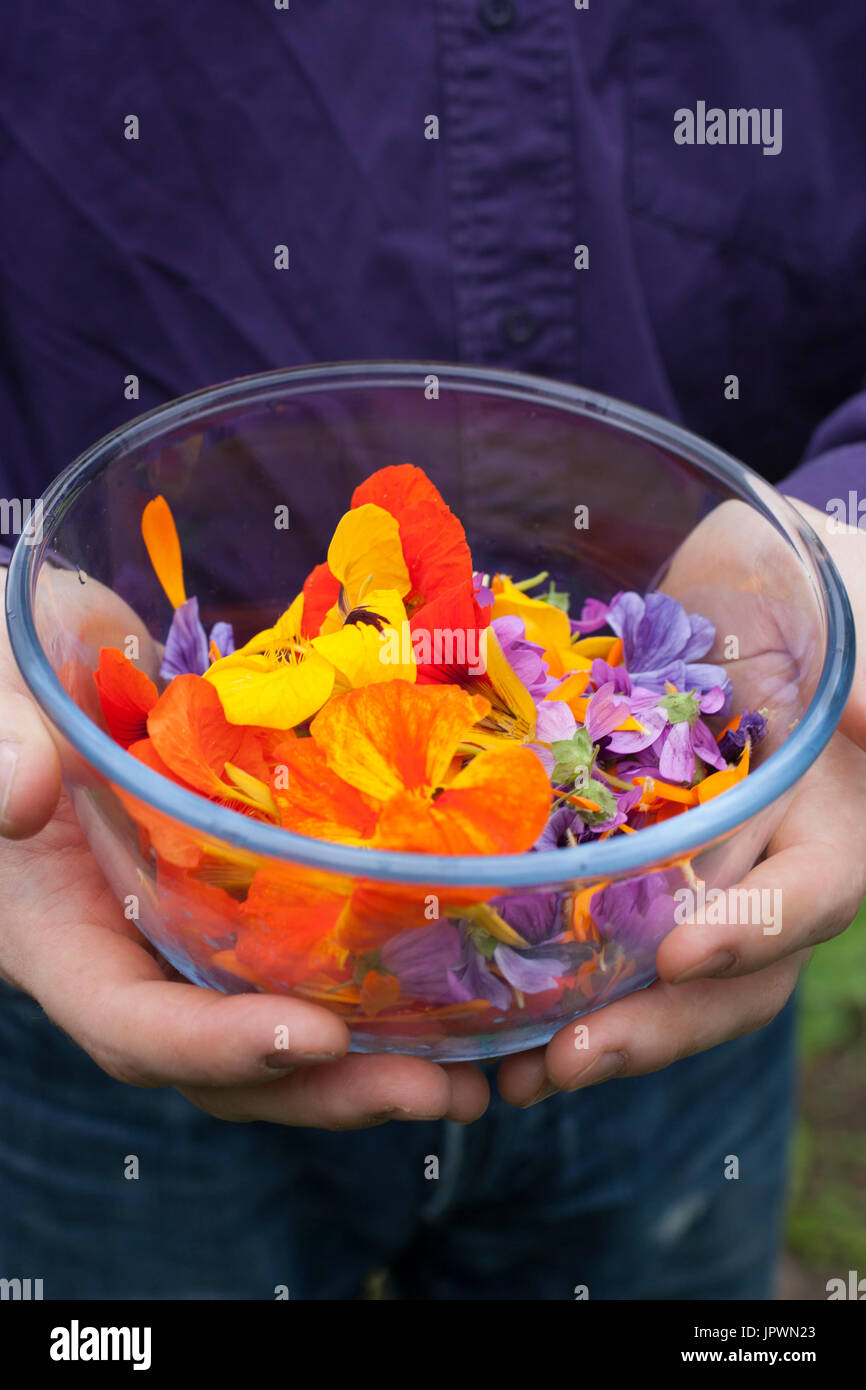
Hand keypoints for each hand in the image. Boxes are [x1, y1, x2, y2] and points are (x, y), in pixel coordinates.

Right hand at [0, 567, 488, 1127]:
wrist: (68, 660)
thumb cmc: (17, 673)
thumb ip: (0, 743)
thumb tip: (21, 794)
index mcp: (59, 933)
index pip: (127, 1023)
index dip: (211, 1045)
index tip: (310, 1034)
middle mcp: (132, 957)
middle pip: (223, 1063)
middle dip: (324, 1089)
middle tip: (434, 1088)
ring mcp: (195, 936)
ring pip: (278, 1034)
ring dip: (372, 1064)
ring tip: (472, 1076)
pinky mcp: (250, 901)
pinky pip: (313, 968)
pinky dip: (384, 993)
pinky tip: (468, 993)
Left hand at [498, 498, 865, 1105]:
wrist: (743, 570)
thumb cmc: (816, 584)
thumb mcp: (856, 613)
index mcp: (835, 826)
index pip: (814, 896)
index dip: (759, 929)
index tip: (687, 951)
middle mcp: (761, 863)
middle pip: (721, 973)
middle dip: (649, 1023)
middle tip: (561, 1059)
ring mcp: (685, 860)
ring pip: (643, 966)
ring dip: (577, 1022)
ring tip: (497, 1070)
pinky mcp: (612, 839)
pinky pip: (575, 912)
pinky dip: (528, 960)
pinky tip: (462, 1000)